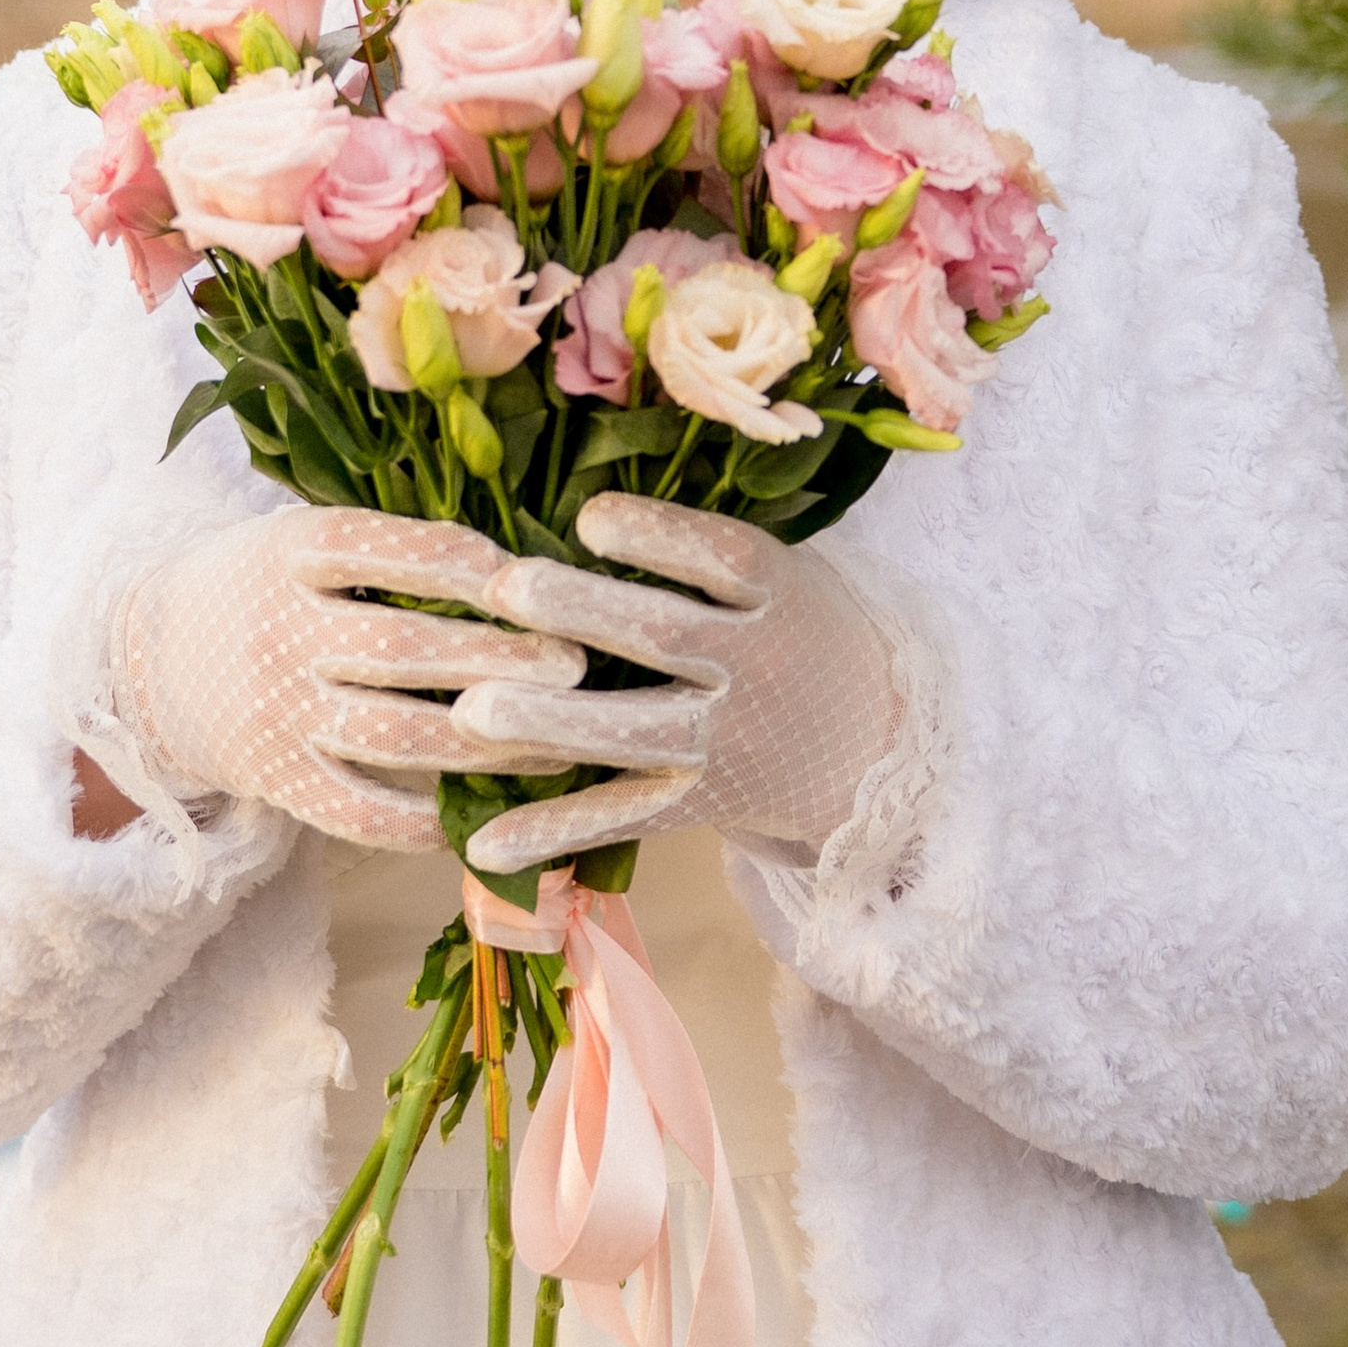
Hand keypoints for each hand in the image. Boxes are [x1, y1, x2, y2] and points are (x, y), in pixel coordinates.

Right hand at [118, 510, 587, 852]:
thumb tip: (516, 567)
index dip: (467, 564)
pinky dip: (425, 822)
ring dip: (488, 742)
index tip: (535, 578)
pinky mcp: (276, 780)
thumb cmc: (253, 588)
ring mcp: (277, 713)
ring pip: (396, 735)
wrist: (142, 665)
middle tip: (578, 664)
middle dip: (501, 659)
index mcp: (287, 552)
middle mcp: (280, 632)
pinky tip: (486, 816)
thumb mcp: (295, 539)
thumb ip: (385, 546)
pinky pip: (359, 813)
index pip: (388, 550)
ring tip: (560, 741)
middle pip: (404, 648)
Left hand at [449, 494, 901, 878]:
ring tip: (471, 712)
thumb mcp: (782, 575)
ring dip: (552, 721)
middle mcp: (758, 668)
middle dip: (585, 611)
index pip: (722, 557)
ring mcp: (726, 743)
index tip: (589, 517)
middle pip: (669, 637)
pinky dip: (554, 830)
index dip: (659, 536)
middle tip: (505, 586)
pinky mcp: (698, 802)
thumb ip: (700, 548)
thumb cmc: (799, 634)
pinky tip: (482, 843)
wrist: (875, 750)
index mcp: (779, 594)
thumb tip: (577, 503)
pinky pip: (623, 816)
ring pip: (636, 733)